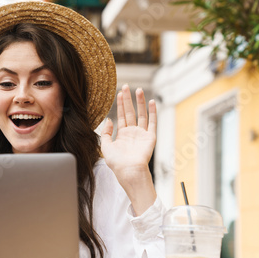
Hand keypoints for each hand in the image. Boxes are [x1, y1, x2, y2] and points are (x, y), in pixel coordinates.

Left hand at [101, 84, 156, 214]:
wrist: (129, 171)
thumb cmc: (117, 162)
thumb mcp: (106, 146)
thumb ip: (106, 133)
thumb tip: (109, 120)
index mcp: (123, 135)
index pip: (122, 116)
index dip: (120, 104)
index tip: (119, 93)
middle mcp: (133, 133)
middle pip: (130, 112)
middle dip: (128, 99)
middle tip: (126, 86)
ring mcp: (142, 134)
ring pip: (141, 114)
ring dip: (140, 102)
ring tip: (138, 90)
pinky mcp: (150, 137)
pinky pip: (152, 122)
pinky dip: (152, 112)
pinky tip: (151, 102)